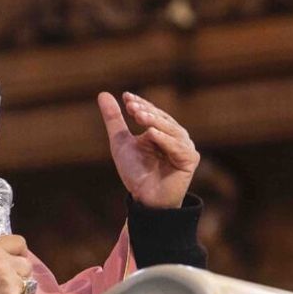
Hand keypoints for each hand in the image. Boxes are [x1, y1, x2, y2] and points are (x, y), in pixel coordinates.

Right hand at [0, 235, 34, 293]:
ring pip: (30, 285)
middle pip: (26, 265)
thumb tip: (2, 255)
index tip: (18, 260)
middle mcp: (0, 264)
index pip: (18, 242)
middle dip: (20, 276)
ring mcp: (9, 283)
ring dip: (21, 293)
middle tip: (7, 286)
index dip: (20, 253)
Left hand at [97, 91, 199, 208]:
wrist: (145, 200)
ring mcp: (185, 147)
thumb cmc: (135, 173)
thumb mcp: (120, 142)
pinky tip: (151, 133)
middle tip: (131, 106)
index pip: (153, 112)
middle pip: (162, 119)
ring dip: (154, 121)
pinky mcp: (190, 159)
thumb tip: (103, 93)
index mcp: (163, 130)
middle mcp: (177, 136)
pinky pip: (176, 146)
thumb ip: (114, 119)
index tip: (126, 97)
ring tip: (138, 115)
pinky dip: (164, 139)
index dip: (141, 104)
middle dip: (146, 111)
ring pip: (170, 129)